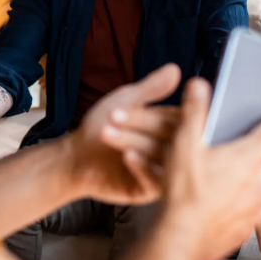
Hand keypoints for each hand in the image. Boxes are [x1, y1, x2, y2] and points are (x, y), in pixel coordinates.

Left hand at [68, 64, 182, 205]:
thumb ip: (150, 89)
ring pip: (163, 158)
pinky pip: (155, 181)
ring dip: (136, 142)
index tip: (154, 101)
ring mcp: (164, 171)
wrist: (76, 158)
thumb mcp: (125, 102)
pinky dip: (142, 166)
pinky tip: (126, 155)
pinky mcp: (150, 190)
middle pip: (174, 137)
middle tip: (114, 115)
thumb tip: (175, 69)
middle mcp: (174, 150)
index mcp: (172, 127)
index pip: (184, 117)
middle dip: (144, 124)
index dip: (168, 109)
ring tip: (109, 132)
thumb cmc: (100, 126)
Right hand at [153, 79, 260, 259]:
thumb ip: (194, 113)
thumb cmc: (183, 191)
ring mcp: (256, 207)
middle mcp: (260, 182)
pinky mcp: (248, 227)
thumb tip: (199, 85)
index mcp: (247, 158)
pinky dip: (259, 205)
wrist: (182, 238)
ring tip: (255, 178)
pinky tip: (242, 203)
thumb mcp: (183, 145)